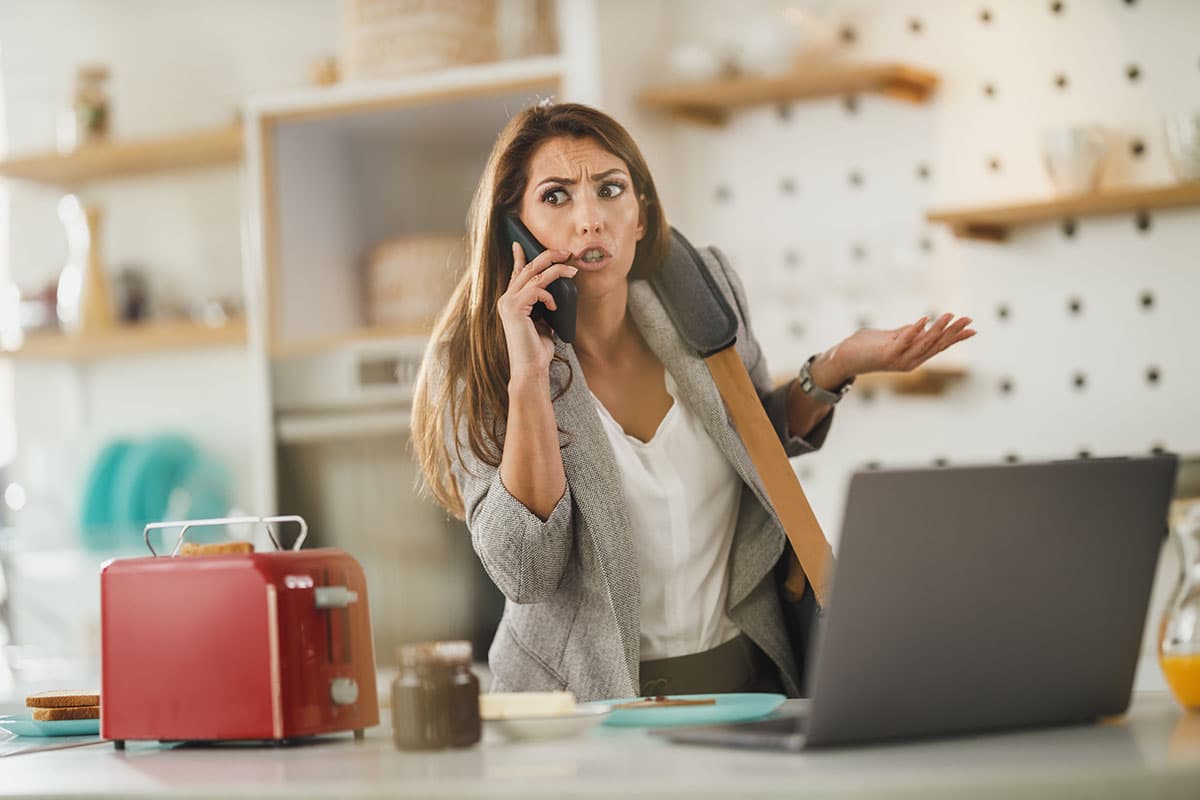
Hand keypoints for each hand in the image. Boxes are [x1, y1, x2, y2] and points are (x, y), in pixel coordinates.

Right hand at [496, 242, 576, 382]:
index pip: (515, 272)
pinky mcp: (514, 308)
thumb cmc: (538, 349)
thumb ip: (544, 305)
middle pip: (527, 267)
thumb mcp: (544, 321)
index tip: (519, 243)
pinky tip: (555, 307)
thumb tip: (557, 291)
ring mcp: (508, 303)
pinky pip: (536, 289)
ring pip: (534, 274)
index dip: (519, 256)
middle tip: (565, 252)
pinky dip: (550, 295)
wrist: (531, 369)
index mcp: (511, 301)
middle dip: (547, 256)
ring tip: (572, 270)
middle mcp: (506, 299)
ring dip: (556, 269)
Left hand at [824, 313, 975, 379]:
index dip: (956, 337)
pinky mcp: (886, 355)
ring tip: (950, 315)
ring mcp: (899, 359)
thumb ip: (908, 333)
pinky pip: (903, 342)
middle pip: (936, 345)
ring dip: (937, 328)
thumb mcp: (892, 337)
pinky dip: (914, 330)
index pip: (939, 345)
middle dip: (952, 331)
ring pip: (923, 343)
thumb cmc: (866, 347)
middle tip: (968, 319)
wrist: (844, 358)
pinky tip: (924, 319)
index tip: (973, 328)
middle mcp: (909, 361)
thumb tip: (925, 325)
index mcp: (913, 356)